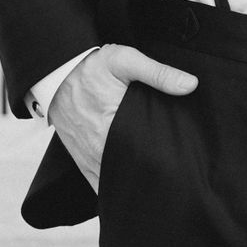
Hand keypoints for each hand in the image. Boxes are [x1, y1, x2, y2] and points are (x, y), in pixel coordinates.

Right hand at [48, 43, 197, 191]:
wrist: (55, 74)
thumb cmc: (91, 67)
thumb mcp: (126, 60)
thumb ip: (158, 73)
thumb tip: (190, 85)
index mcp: (113, 126)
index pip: (145, 156)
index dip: (164, 164)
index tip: (183, 166)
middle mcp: (99, 149)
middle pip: (132, 173)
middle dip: (152, 177)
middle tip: (175, 178)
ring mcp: (88, 158)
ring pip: (114, 183)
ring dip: (132, 184)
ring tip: (156, 185)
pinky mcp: (81, 160)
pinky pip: (99, 183)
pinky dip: (114, 186)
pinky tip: (130, 186)